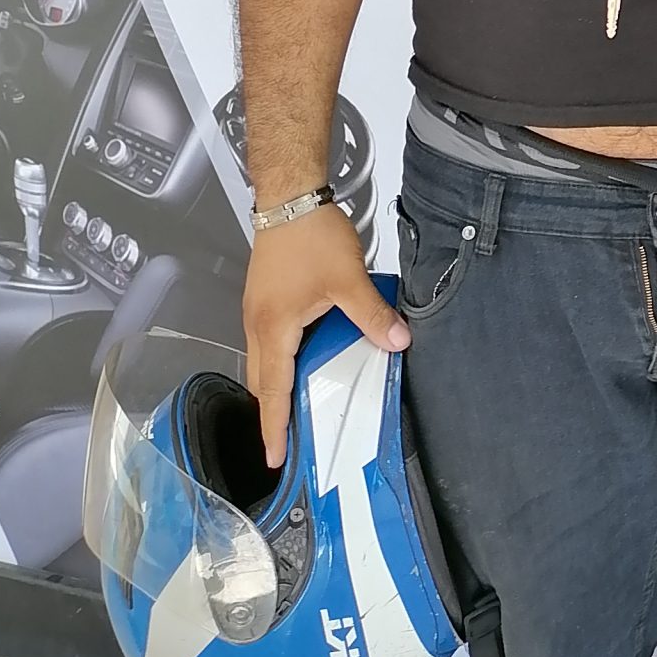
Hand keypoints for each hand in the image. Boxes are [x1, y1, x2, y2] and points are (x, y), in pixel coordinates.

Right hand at [244, 205, 407, 467]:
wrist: (290, 197)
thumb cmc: (311, 237)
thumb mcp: (348, 279)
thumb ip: (372, 314)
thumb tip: (398, 341)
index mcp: (274, 329)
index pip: (273, 391)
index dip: (274, 427)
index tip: (275, 459)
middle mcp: (257, 325)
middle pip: (262, 381)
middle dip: (272, 413)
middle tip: (286, 442)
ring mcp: (257, 310)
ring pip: (263, 361)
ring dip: (276, 386)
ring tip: (294, 409)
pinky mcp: (264, 297)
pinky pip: (269, 341)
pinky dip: (280, 360)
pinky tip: (301, 358)